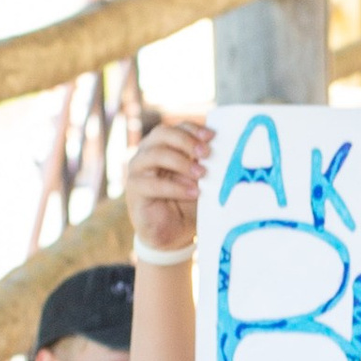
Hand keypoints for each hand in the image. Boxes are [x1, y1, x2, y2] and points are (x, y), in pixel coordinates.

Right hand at [123, 113, 207, 256]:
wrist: (174, 232)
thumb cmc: (188, 202)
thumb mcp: (201, 181)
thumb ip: (206, 165)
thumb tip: (225, 152)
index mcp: (165, 145)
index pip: (177, 127)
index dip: (193, 129)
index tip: (212, 137)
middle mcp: (148, 152)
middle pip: (162, 133)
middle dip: (186, 141)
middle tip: (206, 154)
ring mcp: (138, 169)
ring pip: (155, 154)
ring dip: (181, 162)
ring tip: (202, 175)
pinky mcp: (135, 189)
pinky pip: (151, 183)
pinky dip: (175, 187)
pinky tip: (193, 192)